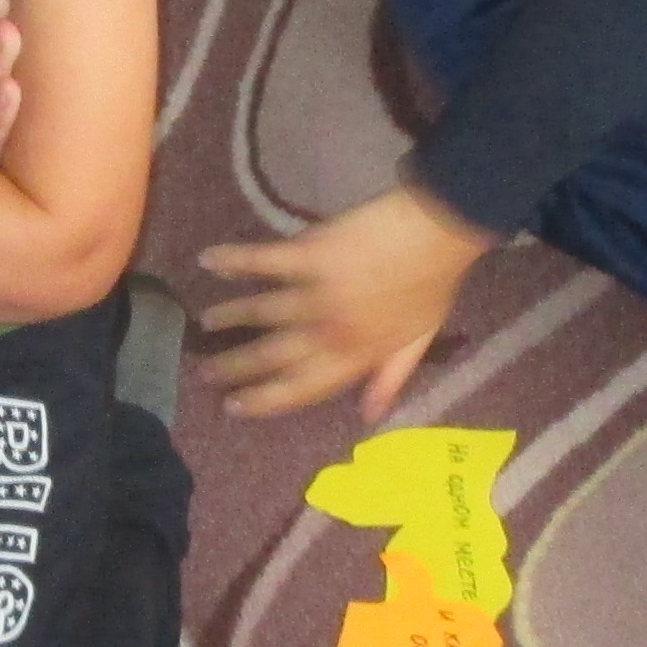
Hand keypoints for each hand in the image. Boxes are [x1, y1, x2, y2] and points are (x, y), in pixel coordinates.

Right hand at [196, 185, 496, 420]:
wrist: (441, 230)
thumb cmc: (434, 283)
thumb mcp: (418, 340)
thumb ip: (389, 378)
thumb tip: (367, 416)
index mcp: (356, 356)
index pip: (301, 388)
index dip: (265, 401)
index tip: (235, 407)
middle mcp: (329, 332)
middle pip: (272, 357)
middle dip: (235, 369)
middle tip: (205, 375)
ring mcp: (316, 294)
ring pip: (261, 313)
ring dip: (229, 318)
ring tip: (205, 324)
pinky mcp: (309, 255)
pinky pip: (263, 262)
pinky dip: (234, 261)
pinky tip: (208, 260)